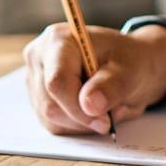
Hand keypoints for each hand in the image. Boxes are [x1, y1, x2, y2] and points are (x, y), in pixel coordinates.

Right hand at [22, 23, 165, 134]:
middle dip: (84, 117)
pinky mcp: (38, 98)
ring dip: (83, 123)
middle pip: (51, 105)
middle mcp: (39, 57)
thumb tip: (90, 105)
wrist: (127, 65)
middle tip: (114, 112)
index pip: (57, 83)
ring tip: (106, 107)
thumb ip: (111, 85)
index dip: (78, 109)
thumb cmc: (128, 61)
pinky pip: (53, 124)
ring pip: (50, 119)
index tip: (105, 121)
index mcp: (59, 40)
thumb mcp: (130, 69)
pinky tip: (93, 110)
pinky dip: (77, 125)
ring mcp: (35, 78)